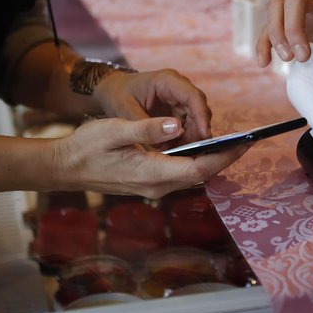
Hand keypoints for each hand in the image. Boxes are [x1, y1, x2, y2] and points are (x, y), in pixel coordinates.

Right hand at [53, 116, 248, 198]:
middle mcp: (157, 186)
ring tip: (232, 141)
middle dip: (226, 158)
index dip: (224, 156)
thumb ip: (147, 128)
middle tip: (247, 140)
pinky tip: (203, 146)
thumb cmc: (86, 147)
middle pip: (201, 173)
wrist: (64, 168)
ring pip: (193, 174)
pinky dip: (197, 160)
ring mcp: (154, 187)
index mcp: (152, 173)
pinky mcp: (150, 183)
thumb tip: (177, 124)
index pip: (199, 167)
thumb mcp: (114, 130)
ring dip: (213, 160)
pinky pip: (181, 173)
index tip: (244, 143)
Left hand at [93, 69, 211, 145]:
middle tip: (196, 153)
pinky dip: (184, 139)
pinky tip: (176, 152)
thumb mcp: (126, 111)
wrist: (111, 91)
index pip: (193, 97)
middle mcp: (178, 88)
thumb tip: (171, 136)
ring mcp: (179, 99)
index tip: (205, 136)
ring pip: (196, 120)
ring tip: (183, 155)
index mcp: (167, 81)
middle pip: (199, 110)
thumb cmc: (117, 96)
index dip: (201, 116)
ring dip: (192, 137)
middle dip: (199, 131)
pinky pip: (188, 126)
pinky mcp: (177, 111)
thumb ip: (146, 125)